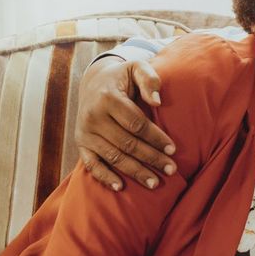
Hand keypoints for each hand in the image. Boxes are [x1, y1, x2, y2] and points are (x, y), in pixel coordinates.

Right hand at [75, 55, 176, 190]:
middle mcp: (93, 116)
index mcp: (108, 98)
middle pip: (127, 143)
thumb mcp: (136, 68)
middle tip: (172, 170)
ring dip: (135, 172)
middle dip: (151, 158)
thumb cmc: (123, 78)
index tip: (173, 149)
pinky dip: (104, 177)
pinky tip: (120, 187)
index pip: (136, 124)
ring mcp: (85, 132)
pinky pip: (91, 164)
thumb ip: (149, 78)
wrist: (93, 82)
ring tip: (155, 183)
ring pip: (113, 156)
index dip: (156, 138)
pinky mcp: (81, 144)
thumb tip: (157, 101)